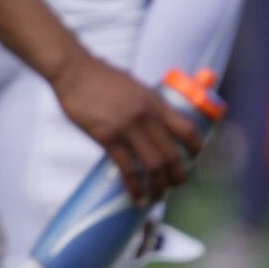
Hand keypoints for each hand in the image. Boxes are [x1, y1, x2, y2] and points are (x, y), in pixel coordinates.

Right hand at [50, 55, 201, 201]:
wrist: (74, 72)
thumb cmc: (101, 75)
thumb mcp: (134, 85)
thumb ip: (147, 104)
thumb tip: (154, 120)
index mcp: (155, 102)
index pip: (187, 130)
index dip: (195, 148)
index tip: (193, 158)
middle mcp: (146, 117)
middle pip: (171, 155)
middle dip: (177, 175)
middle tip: (176, 184)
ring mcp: (127, 128)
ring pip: (153, 166)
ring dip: (158, 186)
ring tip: (157, 195)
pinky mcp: (107, 138)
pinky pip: (127, 169)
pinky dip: (135, 187)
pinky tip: (137, 196)